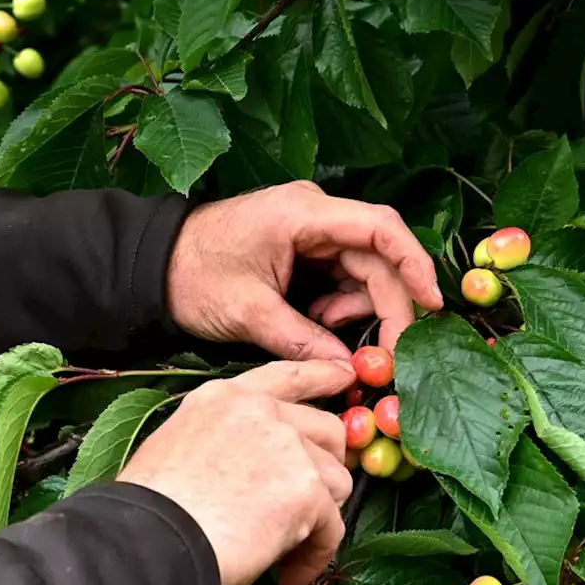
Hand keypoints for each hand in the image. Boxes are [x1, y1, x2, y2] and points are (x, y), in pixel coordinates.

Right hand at [117, 360, 355, 584]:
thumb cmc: (149, 511)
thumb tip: (254, 470)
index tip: (343, 378)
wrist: (146, 544)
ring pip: (335, 482)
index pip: (287, 376)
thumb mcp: (178, 447)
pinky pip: (331, 527)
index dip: (321, 378)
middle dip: (325, 468)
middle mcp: (263, 412)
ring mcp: (290, 448)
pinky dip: (314, 555)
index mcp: (226, 398)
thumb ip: (226, 441)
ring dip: (318, 519)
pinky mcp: (307, 490)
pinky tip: (289, 573)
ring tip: (284, 552)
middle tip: (307, 506)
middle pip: (327, 431)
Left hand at [166, 180, 443, 360]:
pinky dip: (341, 308)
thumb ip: (302, 340)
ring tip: (328, 336)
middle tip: (389, 354)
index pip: (380, 228)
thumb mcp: (248, 313)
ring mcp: (314, 232)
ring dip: (359, 310)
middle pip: (379, 257)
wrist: (152, 267)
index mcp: (303, 214)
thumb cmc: (192, 277)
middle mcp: (316, 215)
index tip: (432, 303)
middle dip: (389, 306)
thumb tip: (350, 370)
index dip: (414, 264)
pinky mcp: (308, 251)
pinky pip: (345, 279)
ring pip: (366, 272)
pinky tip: (317, 325)